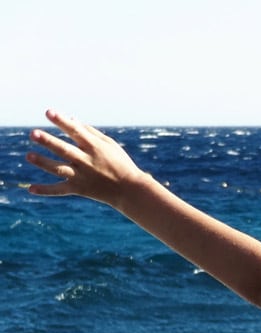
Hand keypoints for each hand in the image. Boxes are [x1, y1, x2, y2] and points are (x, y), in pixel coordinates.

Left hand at [26, 110, 146, 207]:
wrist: (130, 190)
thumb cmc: (121, 164)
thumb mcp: (110, 145)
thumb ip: (90, 132)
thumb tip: (70, 119)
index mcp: (95, 148)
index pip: (76, 132)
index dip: (62, 121)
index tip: (49, 113)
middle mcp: (87, 161)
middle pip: (64, 150)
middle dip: (49, 142)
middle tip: (33, 133)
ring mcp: (82, 176)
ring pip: (59, 169)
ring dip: (44, 162)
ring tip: (29, 156)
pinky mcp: (80, 189)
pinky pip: (60, 190)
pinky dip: (46, 191)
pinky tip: (31, 189)